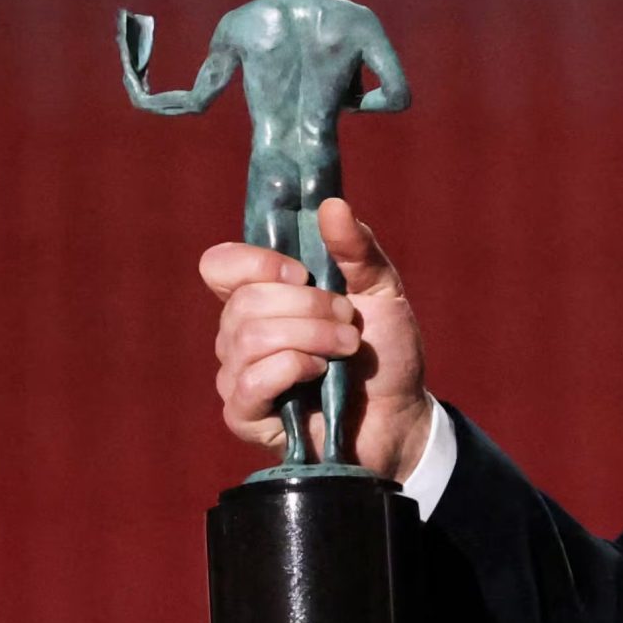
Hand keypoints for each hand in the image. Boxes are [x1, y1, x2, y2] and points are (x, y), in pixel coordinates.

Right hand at [199, 198, 431, 480]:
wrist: (403, 414)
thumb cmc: (385, 351)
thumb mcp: (382, 290)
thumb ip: (357, 249)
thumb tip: (332, 205)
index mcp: (263, 296)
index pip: (219, 266)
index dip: (255, 262)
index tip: (305, 272)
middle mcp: (239, 333)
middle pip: (244, 302)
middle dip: (309, 306)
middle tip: (349, 320)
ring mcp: (238, 376)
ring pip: (249, 338)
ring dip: (310, 336)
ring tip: (346, 348)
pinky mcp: (246, 417)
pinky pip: (248, 384)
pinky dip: (291, 369)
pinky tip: (320, 375)